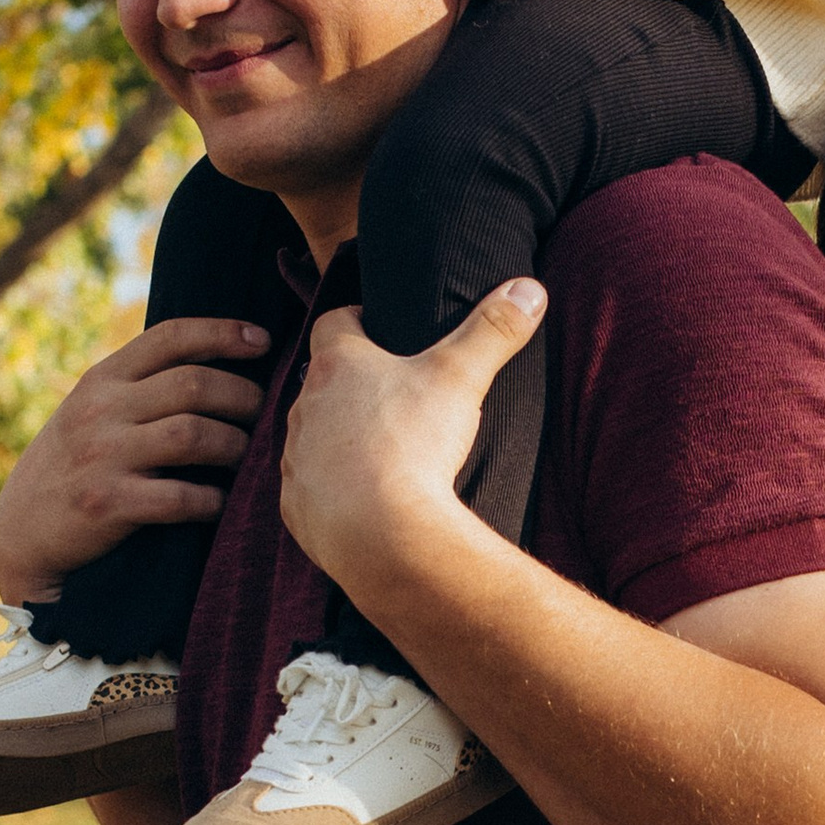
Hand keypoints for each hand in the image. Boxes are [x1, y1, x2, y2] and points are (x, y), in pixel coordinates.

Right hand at [0, 314, 271, 605]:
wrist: (23, 531)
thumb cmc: (74, 464)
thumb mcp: (92, 410)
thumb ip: (138, 385)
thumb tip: (217, 361)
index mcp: (102, 379)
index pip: (170, 337)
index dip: (222, 333)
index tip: (265, 340)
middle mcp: (101, 409)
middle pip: (193, 385)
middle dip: (243, 396)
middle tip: (264, 413)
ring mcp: (103, 456)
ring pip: (193, 435)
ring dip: (233, 446)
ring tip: (245, 456)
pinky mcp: (108, 503)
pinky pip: (180, 497)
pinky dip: (211, 500)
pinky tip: (219, 503)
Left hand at [276, 283, 544, 610]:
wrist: (383, 535)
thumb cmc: (414, 446)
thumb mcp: (461, 377)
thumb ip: (493, 330)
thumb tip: (529, 289)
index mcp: (337, 366)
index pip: (334, 323)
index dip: (355, 321)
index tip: (378, 329)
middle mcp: (304, 407)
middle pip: (323, 383)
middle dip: (350, 386)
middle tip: (392, 396)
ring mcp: (295, 459)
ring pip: (313, 438)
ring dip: (338, 441)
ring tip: (381, 453)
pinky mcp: (296, 507)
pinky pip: (310, 492)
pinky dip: (332, 493)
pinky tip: (365, 502)